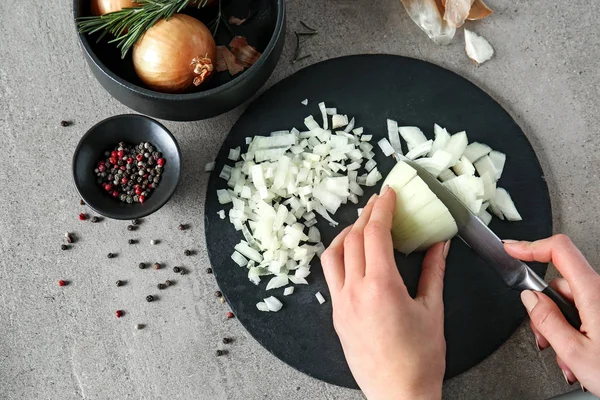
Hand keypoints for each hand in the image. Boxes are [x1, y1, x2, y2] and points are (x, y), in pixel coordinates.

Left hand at [321, 186, 449, 399]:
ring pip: (333, 255)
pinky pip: (330, 276)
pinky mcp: (337, 315)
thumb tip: (439, 244)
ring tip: (361, 225)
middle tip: (378, 203)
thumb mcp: (433, 310)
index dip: (382, 208)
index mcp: (381, 287)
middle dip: (365, 215)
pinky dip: (339, 257)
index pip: (375, 233)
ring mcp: (341, 304)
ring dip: (346, 234)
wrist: (398, 394)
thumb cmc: (419, 359)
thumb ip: (434, 271)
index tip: (388, 194)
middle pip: (352, 239)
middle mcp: (355, 292)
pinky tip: (352, 256)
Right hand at [504, 235, 599, 393]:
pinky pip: (584, 312)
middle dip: (544, 309)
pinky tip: (580, 355)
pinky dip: (575, 331)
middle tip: (545, 338)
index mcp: (594, 293)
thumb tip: (529, 298)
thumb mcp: (575, 352)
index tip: (512, 250)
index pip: (559, 250)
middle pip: (559, 283)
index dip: (531, 246)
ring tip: (568, 357)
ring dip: (560, 327)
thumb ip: (547, 320)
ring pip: (570, 301)